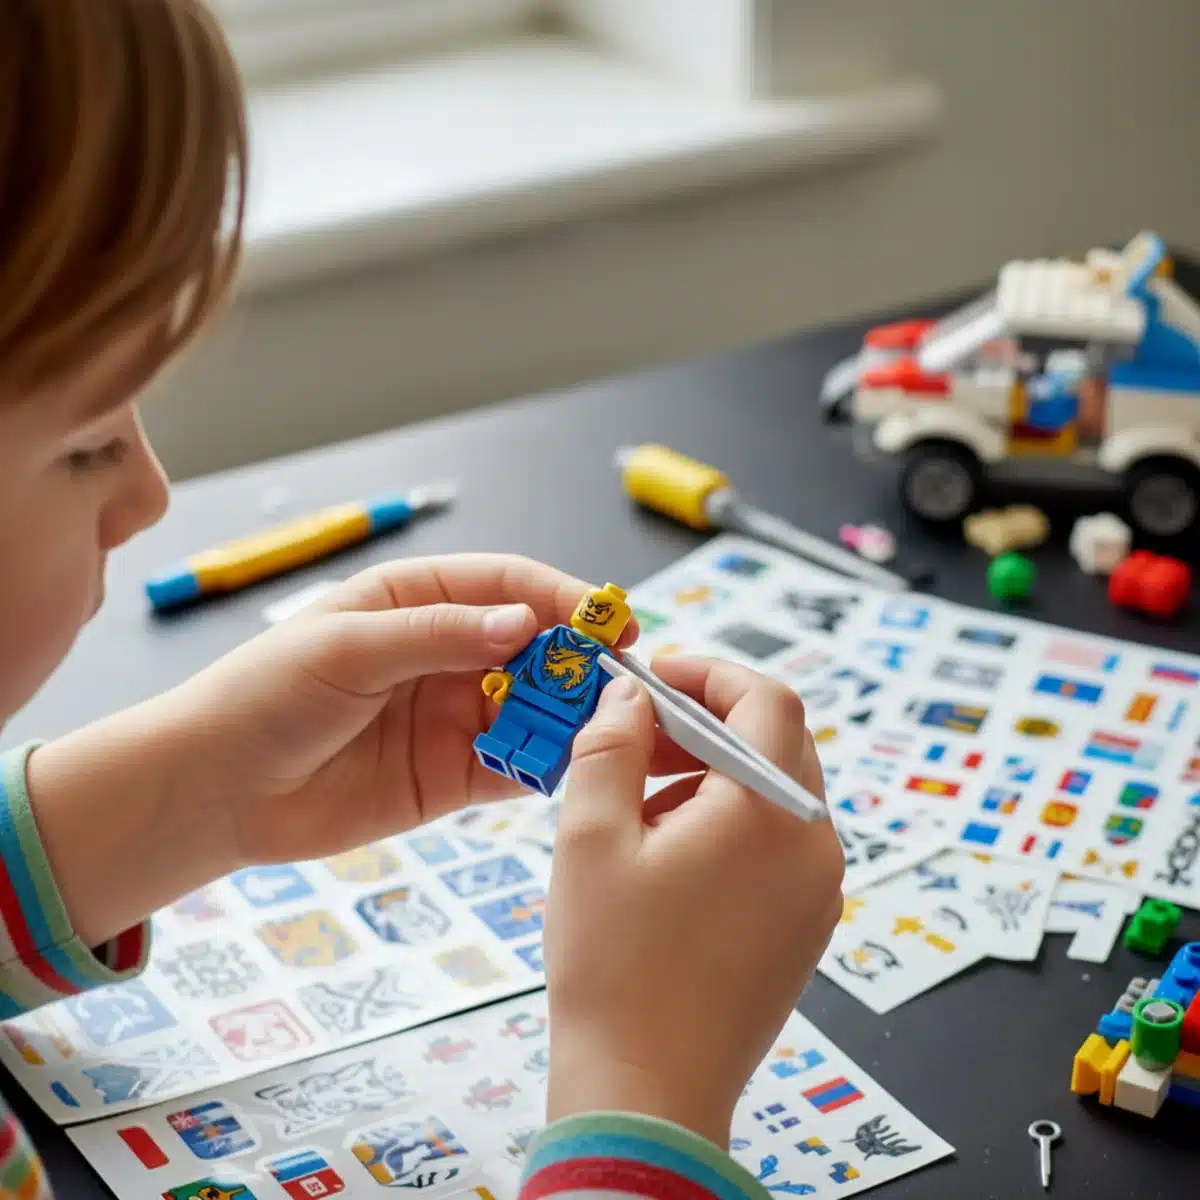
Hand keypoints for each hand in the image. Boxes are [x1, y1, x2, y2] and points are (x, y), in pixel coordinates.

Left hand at [30, 555, 635, 945]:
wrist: (218, 789)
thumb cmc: (266, 695)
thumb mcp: (349, 647)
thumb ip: (438, 634)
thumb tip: (525, 623)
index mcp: (416, 600)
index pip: (505, 585)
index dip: (559, 597)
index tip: (604, 618)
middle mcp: (444, 653)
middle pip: (531, 646)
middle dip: (575, 659)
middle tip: (618, 679)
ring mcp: (452, 714)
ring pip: (532, 706)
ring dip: (567, 714)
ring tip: (600, 726)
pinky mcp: (452, 774)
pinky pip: (514, 764)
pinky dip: (545, 765)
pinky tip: (567, 766)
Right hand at [544, 656, 842, 1148]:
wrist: (647, 1092)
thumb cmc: (613, 966)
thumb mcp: (590, 838)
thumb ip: (609, 746)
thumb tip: (628, 696)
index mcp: (770, 813)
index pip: (764, 699)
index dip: (707, 672)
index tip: (651, 677)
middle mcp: (814, 845)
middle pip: (776, 741)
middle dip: (705, 721)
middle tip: (637, 732)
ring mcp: (818, 890)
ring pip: (775, 791)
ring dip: (713, 771)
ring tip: (639, 797)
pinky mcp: (806, 924)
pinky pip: (777, 840)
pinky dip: (729, 819)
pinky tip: (667, 848)